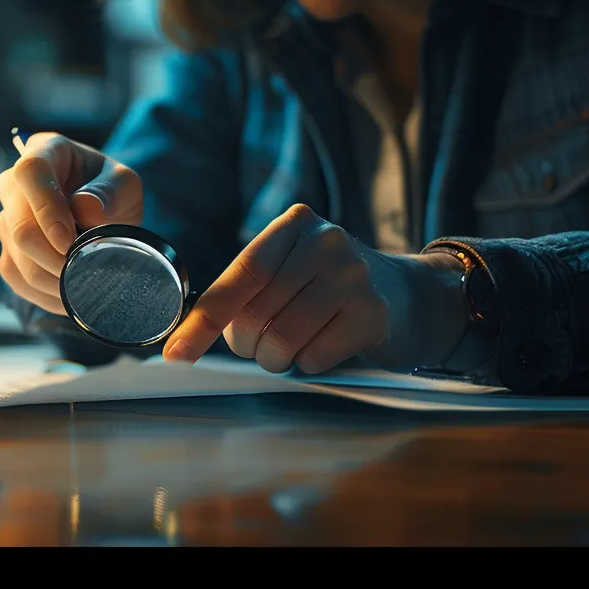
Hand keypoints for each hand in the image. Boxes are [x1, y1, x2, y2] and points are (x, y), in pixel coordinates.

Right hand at [0, 132, 143, 314]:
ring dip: (52, 280)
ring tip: (84, 287)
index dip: (46, 208)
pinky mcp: (7, 250)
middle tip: (84, 272)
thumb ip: (111, 192)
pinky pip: (16, 277)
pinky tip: (69, 294)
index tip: (68, 241)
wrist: (103, 215)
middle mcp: (15, 184)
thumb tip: (84, 208)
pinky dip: (44, 293)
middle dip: (53, 257)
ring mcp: (6, 218)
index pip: (31, 173)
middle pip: (18, 225)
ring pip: (17, 257)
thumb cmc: (111, 193)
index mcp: (44, 152)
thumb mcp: (125, 185)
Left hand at [162, 204, 466, 373]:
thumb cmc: (332, 289)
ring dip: (279, 359)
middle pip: (256, 314)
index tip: (177, 353)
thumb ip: (249, 291)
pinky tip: (328, 347)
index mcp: (295, 225)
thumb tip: (189, 338)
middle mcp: (326, 242)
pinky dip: (311, 364)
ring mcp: (353, 275)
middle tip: (266, 344)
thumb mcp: (292, 270)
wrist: (411, 296)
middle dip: (250, 344)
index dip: (204, 319)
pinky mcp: (373, 313)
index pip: (239, 275)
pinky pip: (314, 357)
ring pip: (282, 339)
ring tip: (296, 348)